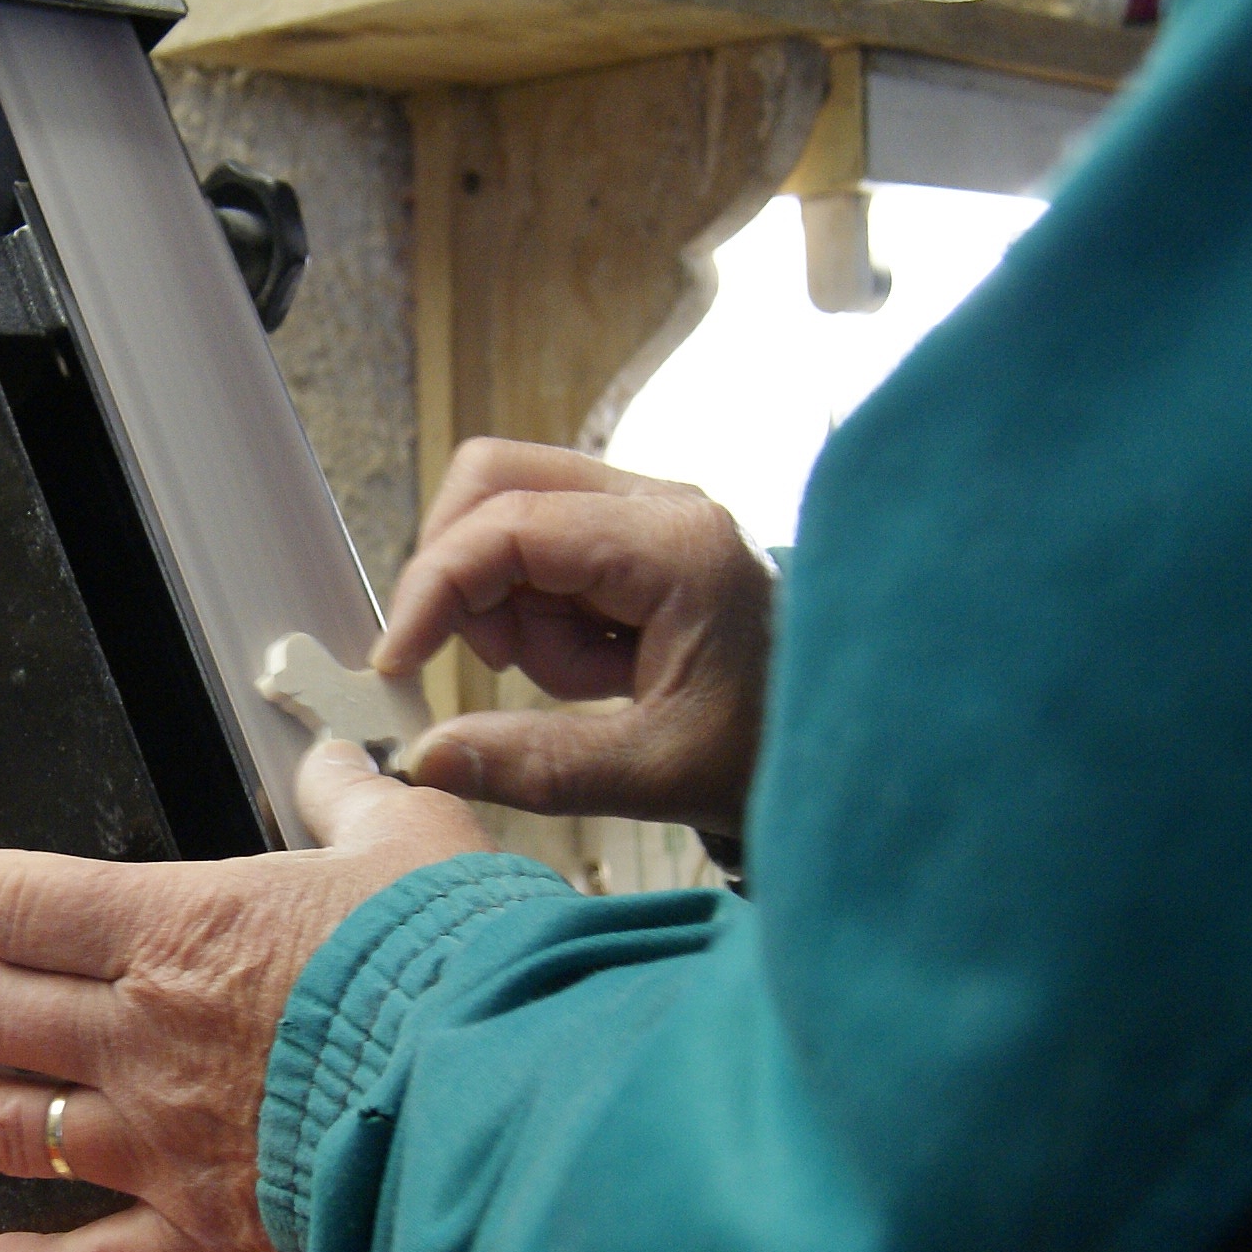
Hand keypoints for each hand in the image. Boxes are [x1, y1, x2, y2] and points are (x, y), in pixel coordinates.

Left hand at [0, 737, 492, 1251]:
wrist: (500, 1104)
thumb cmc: (457, 967)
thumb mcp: (415, 843)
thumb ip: (355, 801)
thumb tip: (332, 761)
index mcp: (177, 930)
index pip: (20, 901)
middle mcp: (141, 1036)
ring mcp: (161, 1141)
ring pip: (9, 1124)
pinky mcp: (206, 1232)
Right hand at [373, 439, 777, 836]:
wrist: (850, 747)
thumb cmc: (774, 751)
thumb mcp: (657, 771)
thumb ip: (538, 765)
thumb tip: (429, 759)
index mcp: (676, 545)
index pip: (511, 523)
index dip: (437, 587)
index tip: (401, 662)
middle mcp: (661, 505)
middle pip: (498, 479)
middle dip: (464, 575)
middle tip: (494, 665)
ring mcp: (650, 515)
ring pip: (512, 516)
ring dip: (510, 606)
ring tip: (582, 683)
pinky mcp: (639, 542)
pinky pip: (544, 551)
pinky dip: (539, 613)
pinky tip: (596, 670)